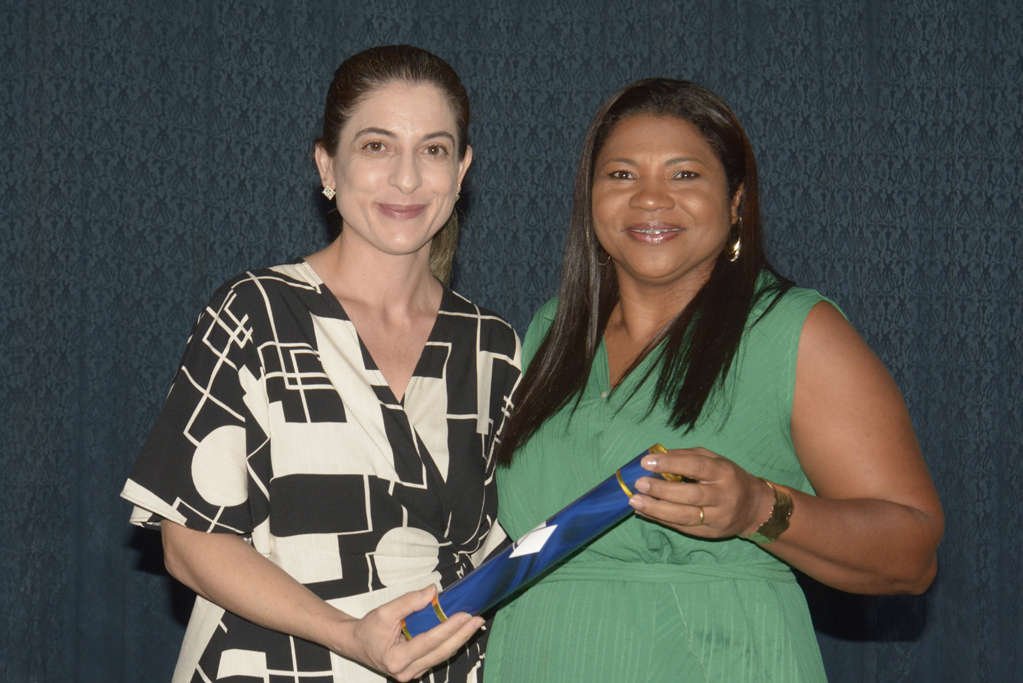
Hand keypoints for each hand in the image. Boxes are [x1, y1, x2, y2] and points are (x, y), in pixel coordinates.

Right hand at [337, 585, 484, 681]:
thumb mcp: (385, 611)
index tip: (463, 615)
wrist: (357, 644)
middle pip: (440, 653)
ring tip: (475, 624)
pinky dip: (450, 643)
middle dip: (461, 636)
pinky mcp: (418, 669)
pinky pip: (437, 656)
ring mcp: (413, 673)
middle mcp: (406, 671)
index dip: (447, 629)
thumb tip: (433, 592)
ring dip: (459, 640)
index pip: (427, 642)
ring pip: (441, 657)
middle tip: (477, 619)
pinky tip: (462, 632)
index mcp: (395, 659)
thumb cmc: (369, 628)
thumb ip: (409, 602)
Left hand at [628, 447, 774, 538]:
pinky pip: (682, 528)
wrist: (754, 508)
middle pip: (690, 495)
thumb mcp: (714, 460)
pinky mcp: (710, 533)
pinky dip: (660, 520)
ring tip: (635, 501)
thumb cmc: (728, 478)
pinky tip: (643, 512)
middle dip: (661, 490)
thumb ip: (687, 456)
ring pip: (684, 516)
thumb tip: (657, 455)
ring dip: (656, 509)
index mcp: (724, 473)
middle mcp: (723, 496)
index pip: (696, 467)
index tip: (647, 461)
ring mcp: (718, 518)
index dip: (670, 464)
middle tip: (639, 483)